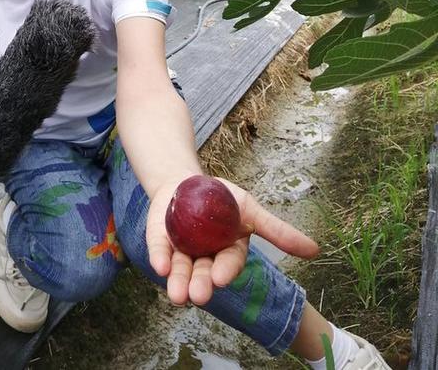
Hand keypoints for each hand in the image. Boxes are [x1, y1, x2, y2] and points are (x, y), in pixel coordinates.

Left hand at [146, 176, 318, 306]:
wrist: (186, 181)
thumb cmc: (222, 198)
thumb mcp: (250, 210)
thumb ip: (278, 231)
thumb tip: (316, 250)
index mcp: (227, 252)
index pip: (228, 263)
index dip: (225, 271)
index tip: (219, 277)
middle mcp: (203, 258)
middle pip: (203, 274)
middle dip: (200, 285)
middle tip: (196, 296)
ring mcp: (180, 251)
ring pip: (180, 271)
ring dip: (178, 283)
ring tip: (177, 295)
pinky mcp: (160, 242)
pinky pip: (159, 251)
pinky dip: (160, 258)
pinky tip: (160, 266)